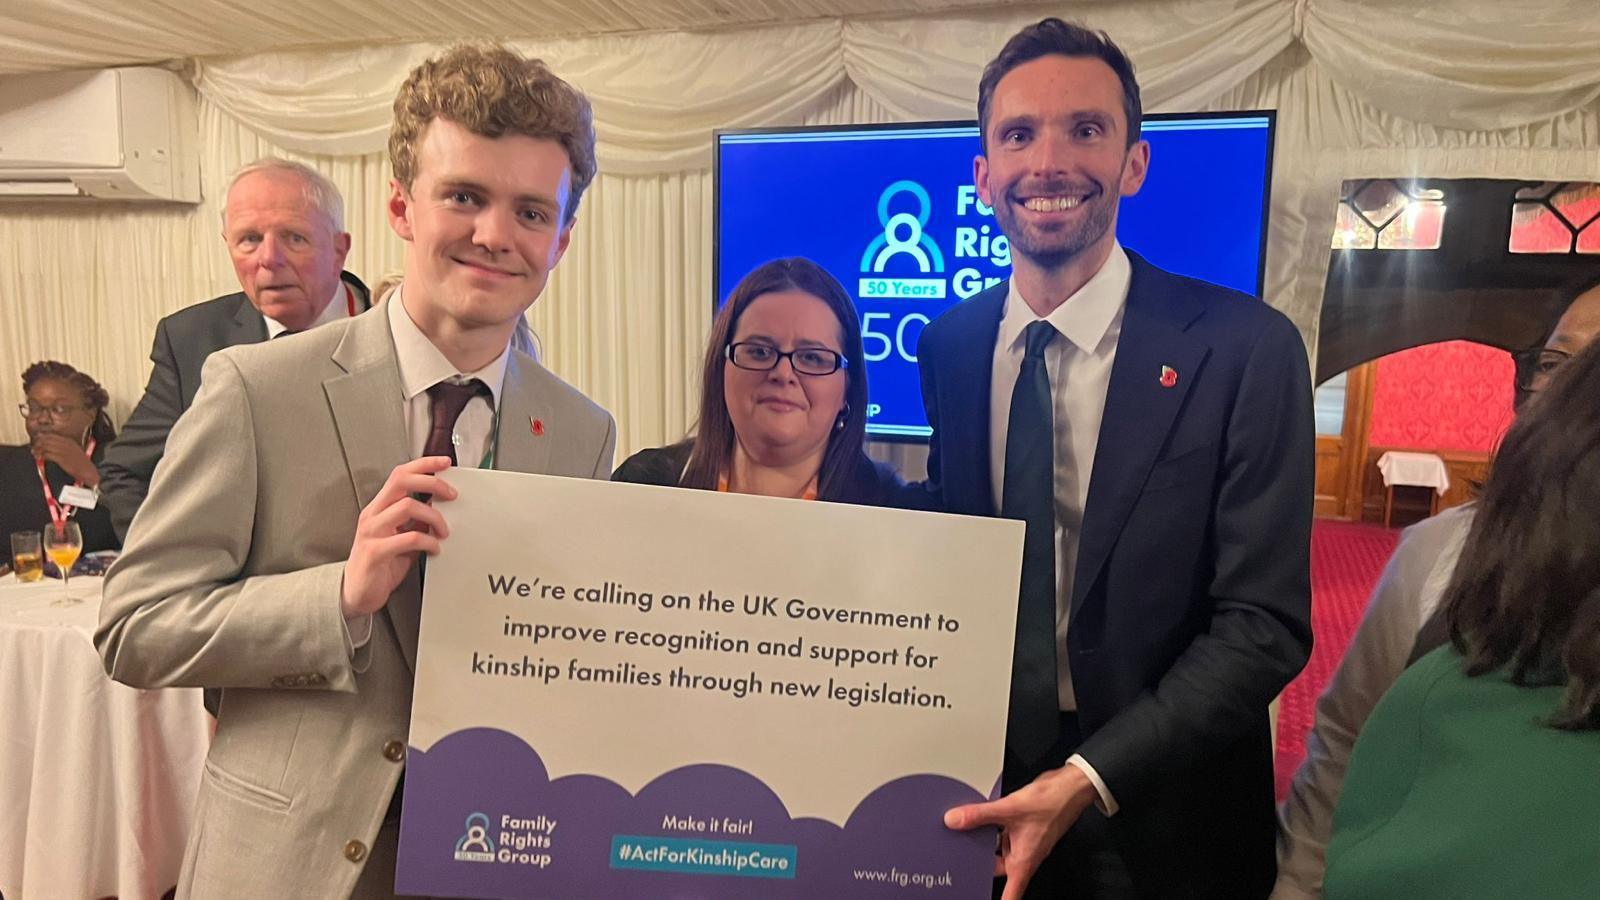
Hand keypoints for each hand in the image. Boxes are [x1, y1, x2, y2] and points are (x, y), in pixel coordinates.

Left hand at [31, 433, 98, 485]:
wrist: (87, 471)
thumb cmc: (81, 463)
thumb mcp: (74, 450)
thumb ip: (64, 446)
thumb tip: (52, 446)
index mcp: (69, 441)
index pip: (52, 435)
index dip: (42, 437)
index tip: (37, 441)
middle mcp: (65, 444)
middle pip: (47, 439)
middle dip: (38, 443)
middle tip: (34, 448)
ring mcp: (63, 451)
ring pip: (45, 446)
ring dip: (38, 450)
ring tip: (35, 453)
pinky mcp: (60, 458)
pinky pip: (47, 454)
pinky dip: (41, 456)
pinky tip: (39, 458)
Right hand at [341, 456, 456, 617]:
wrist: (357, 593)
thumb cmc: (381, 563)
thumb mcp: (402, 536)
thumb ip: (417, 521)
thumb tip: (441, 506)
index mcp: (379, 508)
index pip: (400, 474)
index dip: (424, 464)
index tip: (445, 462)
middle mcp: (373, 515)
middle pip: (401, 482)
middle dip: (432, 483)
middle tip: (452, 495)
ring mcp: (372, 532)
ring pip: (407, 506)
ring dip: (434, 517)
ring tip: (444, 531)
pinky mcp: (376, 552)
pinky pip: (409, 538)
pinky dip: (428, 541)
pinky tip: (435, 549)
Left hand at [943, 764, 1098, 899]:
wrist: (1070, 787)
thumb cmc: (1052, 803)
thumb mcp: (1009, 809)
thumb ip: (979, 815)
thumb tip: (954, 821)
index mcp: (1023, 861)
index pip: (1011, 893)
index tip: (981, 898)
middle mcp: (1025, 854)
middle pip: (998, 868)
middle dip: (982, 863)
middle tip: (964, 857)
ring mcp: (1026, 841)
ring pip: (1000, 849)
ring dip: (987, 842)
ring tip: (969, 833)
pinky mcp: (1025, 827)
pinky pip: (1005, 834)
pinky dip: (993, 828)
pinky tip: (983, 817)